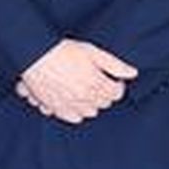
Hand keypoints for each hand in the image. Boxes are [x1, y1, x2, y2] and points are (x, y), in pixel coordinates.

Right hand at [16, 39, 137, 123]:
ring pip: (91, 112)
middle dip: (104, 93)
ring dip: (91, 103)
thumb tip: (132, 73)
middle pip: (104, 103)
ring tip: (84, 91)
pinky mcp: (57, 107)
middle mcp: (85, 97)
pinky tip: (74, 101)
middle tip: (97, 82)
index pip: (116, 93)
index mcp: (96, 83)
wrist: (35, 56)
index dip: (117, 85)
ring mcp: (71, 104)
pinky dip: (76, 112)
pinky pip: (74, 118)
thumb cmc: (63, 51)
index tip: (112, 78)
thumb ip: (114, 64)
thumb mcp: (92, 52)